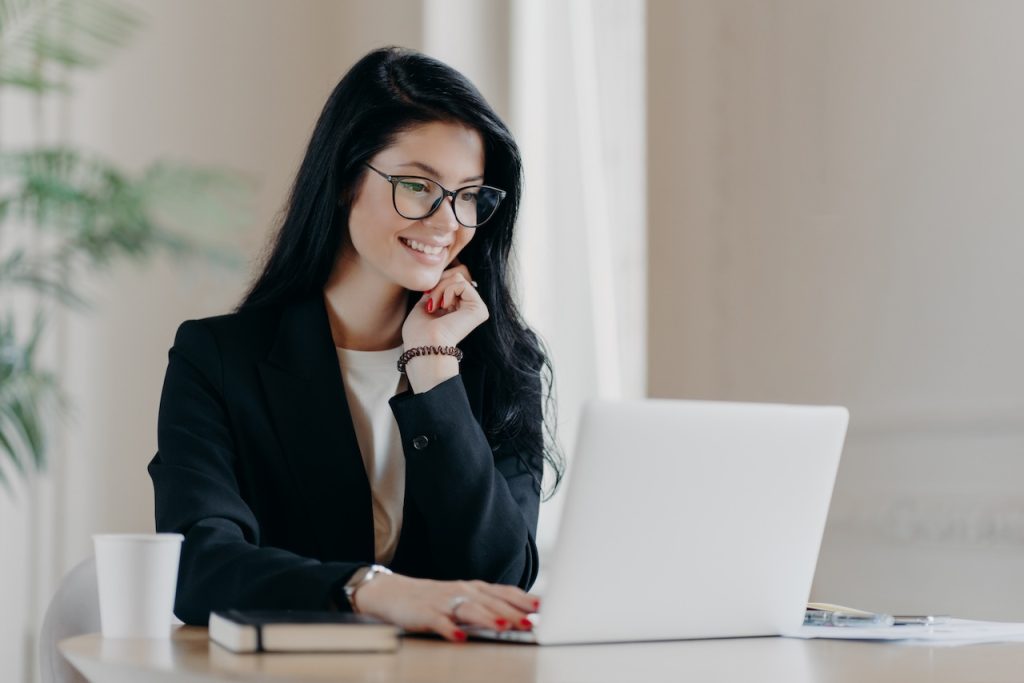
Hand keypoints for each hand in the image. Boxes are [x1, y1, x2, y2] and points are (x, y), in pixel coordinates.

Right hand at [352, 572, 539, 642]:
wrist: (394, 593)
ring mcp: (444, 602)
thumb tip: (521, 615)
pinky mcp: (426, 614)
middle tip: (531, 622)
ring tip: (504, 626)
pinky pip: (439, 622)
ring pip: (470, 609)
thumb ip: (489, 604)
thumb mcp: (464, 597)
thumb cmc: (435, 598)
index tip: (543, 608)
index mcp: (474, 588)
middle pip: (491, 601)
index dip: (524, 599)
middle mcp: (462, 591)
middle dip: (513, 612)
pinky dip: (450, 630)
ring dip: (488, 618)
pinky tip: (460, 638)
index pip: (504, 592)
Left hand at [402, 262, 487, 348]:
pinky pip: (462, 284)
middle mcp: (469, 309)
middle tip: (430, 304)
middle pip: (455, 276)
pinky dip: (447, 291)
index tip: (425, 298)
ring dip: (440, 289)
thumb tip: (443, 276)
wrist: (424, 345)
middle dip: (438, 285)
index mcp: (457, 310)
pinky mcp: (479, 309)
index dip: (436, 284)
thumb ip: (436, 290)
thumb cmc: (419, 332)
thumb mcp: (424, 304)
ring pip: (458, 278)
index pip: (450, 281)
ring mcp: (476, 309)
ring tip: (434, 307)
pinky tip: (444, 307)